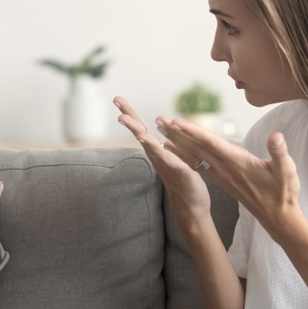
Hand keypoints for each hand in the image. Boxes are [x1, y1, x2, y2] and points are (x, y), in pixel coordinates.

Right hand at [114, 96, 211, 221]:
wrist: (191, 209)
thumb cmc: (184, 186)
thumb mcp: (174, 162)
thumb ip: (167, 151)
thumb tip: (163, 140)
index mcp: (158, 152)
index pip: (143, 129)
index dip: (131, 114)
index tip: (118, 99)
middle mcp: (158, 156)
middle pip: (141, 133)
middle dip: (129, 116)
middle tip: (116, 100)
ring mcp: (166, 164)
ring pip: (149, 144)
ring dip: (137, 130)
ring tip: (123, 118)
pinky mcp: (179, 171)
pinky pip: (167, 158)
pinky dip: (157, 149)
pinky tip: (147, 140)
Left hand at [156, 117, 301, 239]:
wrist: (278, 216)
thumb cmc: (284, 192)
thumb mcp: (288, 171)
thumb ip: (280, 153)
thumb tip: (276, 137)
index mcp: (237, 162)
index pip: (211, 143)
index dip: (194, 132)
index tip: (177, 122)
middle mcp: (225, 168)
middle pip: (196, 147)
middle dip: (177, 133)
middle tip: (159, 120)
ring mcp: (222, 175)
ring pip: (195, 156)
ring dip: (177, 142)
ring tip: (161, 130)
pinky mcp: (222, 179)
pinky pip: (198, 165)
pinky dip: (184, 156)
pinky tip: (174, 151)